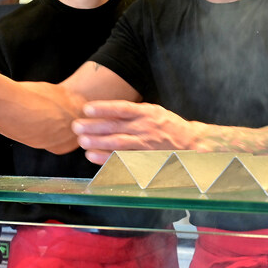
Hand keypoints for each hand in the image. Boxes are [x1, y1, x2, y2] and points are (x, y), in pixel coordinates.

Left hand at [72, 100, 200, 163]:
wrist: (191, 143)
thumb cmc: (168, 125)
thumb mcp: (153, 111)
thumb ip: (133, 111)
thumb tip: (106, 110)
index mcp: (147, 113)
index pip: (122, 108)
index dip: (104, 108)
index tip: (87, 108)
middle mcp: (146, 128)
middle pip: (116, 126)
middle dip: (94, 126)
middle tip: (76, 126)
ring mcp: (146, 145)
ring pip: (118, 143)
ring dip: (98, 142)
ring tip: (82, 141)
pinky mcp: (146, 159)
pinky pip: (123, 159)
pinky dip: (107, 159)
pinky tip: (93, 157)